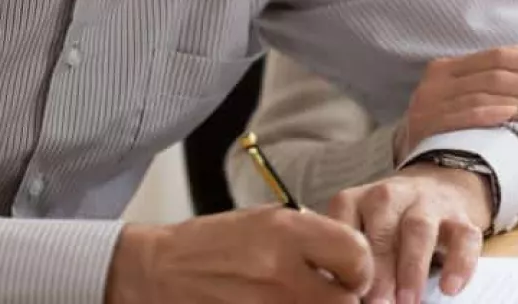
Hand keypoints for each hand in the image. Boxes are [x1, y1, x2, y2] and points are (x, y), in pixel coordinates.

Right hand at [105, 206, 372, 303]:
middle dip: (342, 301)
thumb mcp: (264, 220)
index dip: (360, 270)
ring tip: (299, 300)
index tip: (349, 275)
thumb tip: (352, 259)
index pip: (356, 254)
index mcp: (286, 232)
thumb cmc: (212, 244)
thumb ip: (310, 237)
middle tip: (330, 296)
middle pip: (345, 303)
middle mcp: (279, 270)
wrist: (158, 272)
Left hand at [328, 163, 491, 303]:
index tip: (345, 289)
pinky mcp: (460, 219)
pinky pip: (463, 238)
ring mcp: (427, 205)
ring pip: (419, 230)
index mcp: (357, 200)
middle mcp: (390, 196)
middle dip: (379, 270)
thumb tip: (336, 292)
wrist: (437, 187)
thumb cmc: (388, 223)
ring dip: (412, 268)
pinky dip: (458, 263)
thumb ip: (350, 256)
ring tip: (407, 302)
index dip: (344, 258)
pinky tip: (449, 288)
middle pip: (382, 230)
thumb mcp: (361, 228)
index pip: (344, 224)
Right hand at [394, 46, 517, 161]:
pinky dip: (492, 113)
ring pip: (490, 93)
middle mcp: (438, 78)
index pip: (504, 56)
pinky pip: (464, 114)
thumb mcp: (465, 101)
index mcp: (450, 66)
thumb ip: (494, 82)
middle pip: (502, 73)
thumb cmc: (448, 133)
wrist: (408, 166)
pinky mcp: (426, 125)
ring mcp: (430, 101)